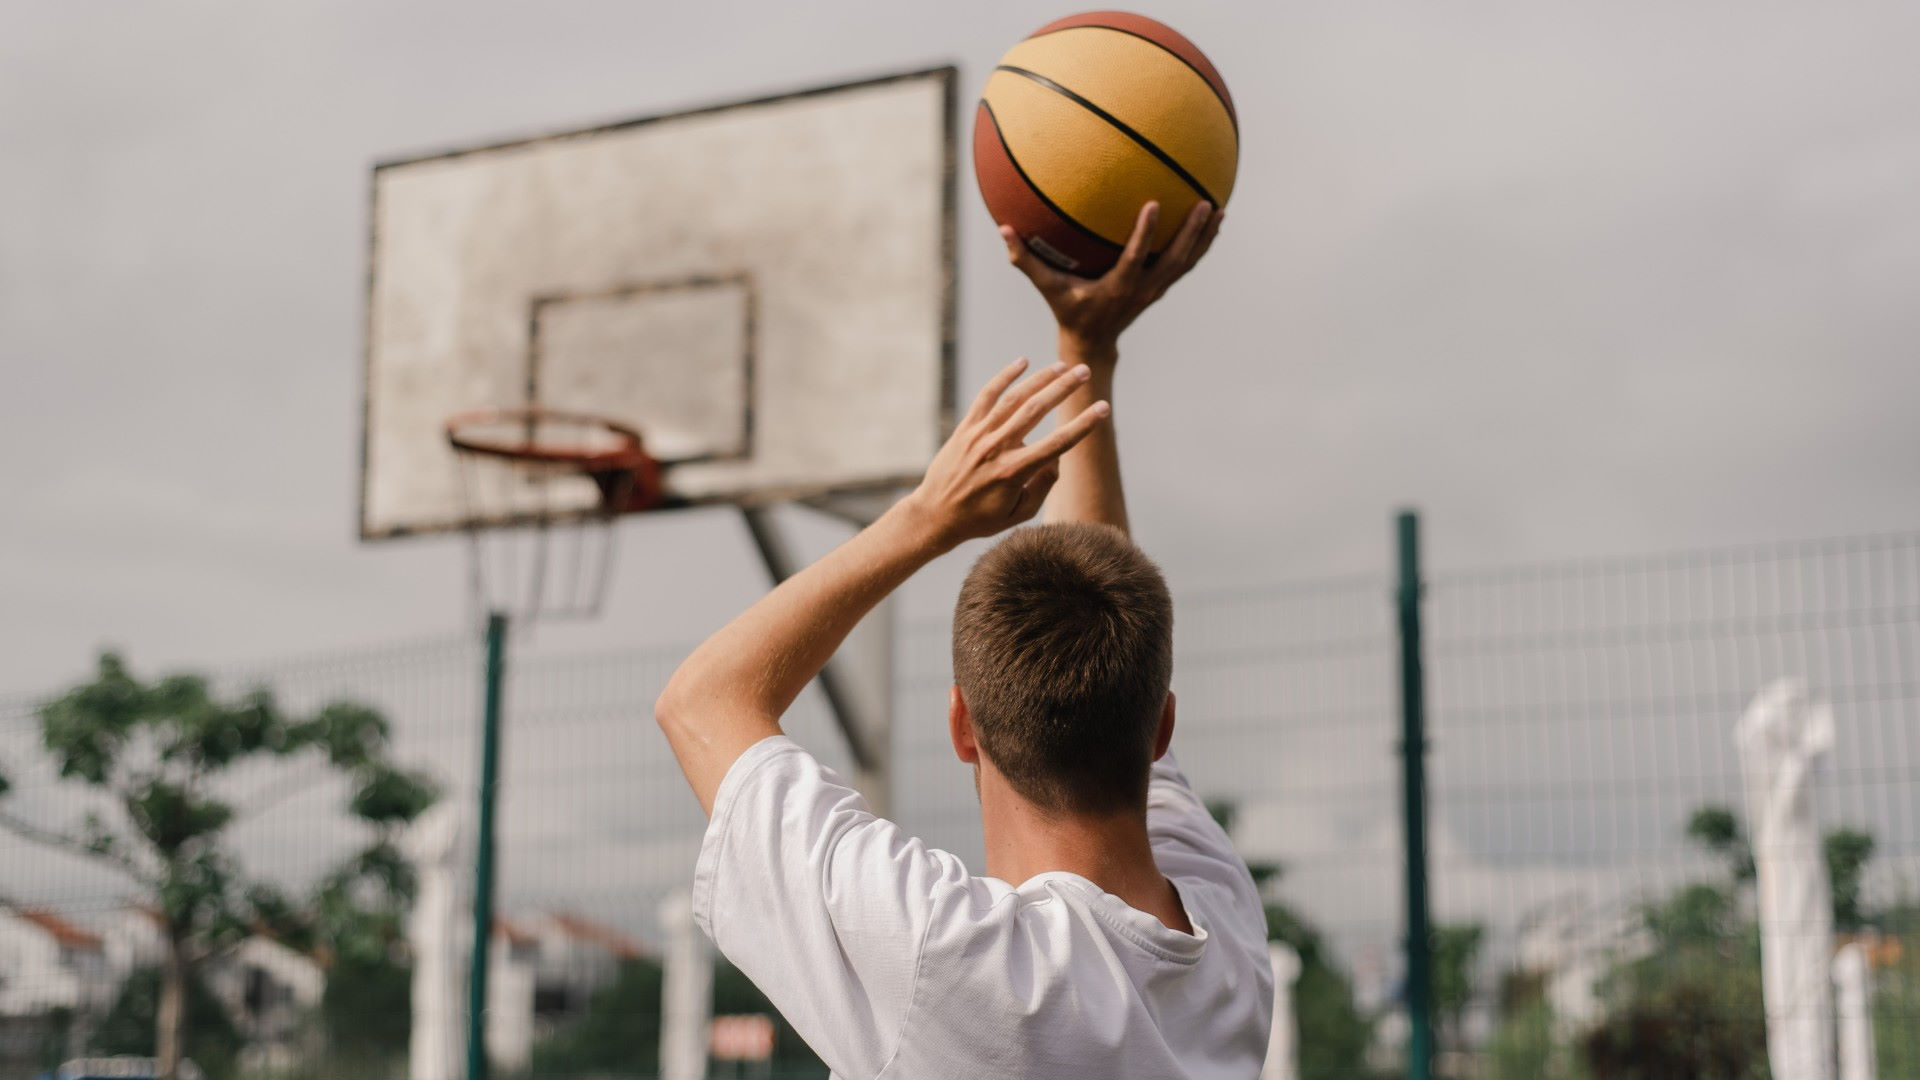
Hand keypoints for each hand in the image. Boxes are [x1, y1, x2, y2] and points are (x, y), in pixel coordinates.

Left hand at [907, 358, 1109, 548]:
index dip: (1083, 424)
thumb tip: (1057, 459)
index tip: (1103, 408)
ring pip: (1013, 399)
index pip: (1057, 443)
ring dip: (1040, 379)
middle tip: (1084, 371)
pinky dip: (1004, 377)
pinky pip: (986, 396)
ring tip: (1062, 366)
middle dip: (1063, 389)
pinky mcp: (965, 428)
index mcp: (1014, 472)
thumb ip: (1042, 487)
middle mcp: (997, 448)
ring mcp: (979, 435)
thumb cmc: (981, 519)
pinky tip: (1022, 362)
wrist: (935, 515)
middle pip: (1036, 410)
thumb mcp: (1019, 514)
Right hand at [1001, 200, 1223, 355]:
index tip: (1155, 204)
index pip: (1136, 259)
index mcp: (1117, 288)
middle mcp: (1142, 290)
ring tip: (1219, 209)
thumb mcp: (1047, 288)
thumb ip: (1026, 260)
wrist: (1093, 343)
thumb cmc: (1067, 310)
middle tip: (1205, 203)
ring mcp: (1155, 290)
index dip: (1146, 234)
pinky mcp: (1160, 288)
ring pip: (1187, 263)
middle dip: (1191, 234)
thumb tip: (1003, 229)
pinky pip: (1186, 265)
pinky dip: (1201, 245)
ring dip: (1204, 238)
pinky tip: (1212, 223)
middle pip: (1174, 261)